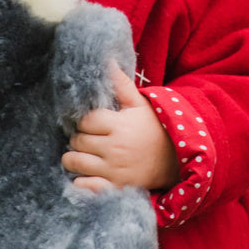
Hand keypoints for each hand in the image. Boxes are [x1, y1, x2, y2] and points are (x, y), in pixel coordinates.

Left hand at [62, 65, 179, 193]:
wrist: (175, 162)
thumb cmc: (153, 129)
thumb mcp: (140, 105)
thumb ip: (121, 84)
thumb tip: (106, 60)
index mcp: (119, 126)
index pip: (84, 121)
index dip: (86, 122)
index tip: (95, 125)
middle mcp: (115, 149)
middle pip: (76, 140)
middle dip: (80, 139)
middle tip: (92, 140)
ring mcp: (114, 171)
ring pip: (73, 161)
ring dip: (76, 158)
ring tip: (87, 155)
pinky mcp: (114, 188)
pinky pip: (83, 185)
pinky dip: (82, 181)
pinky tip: (90, 174)